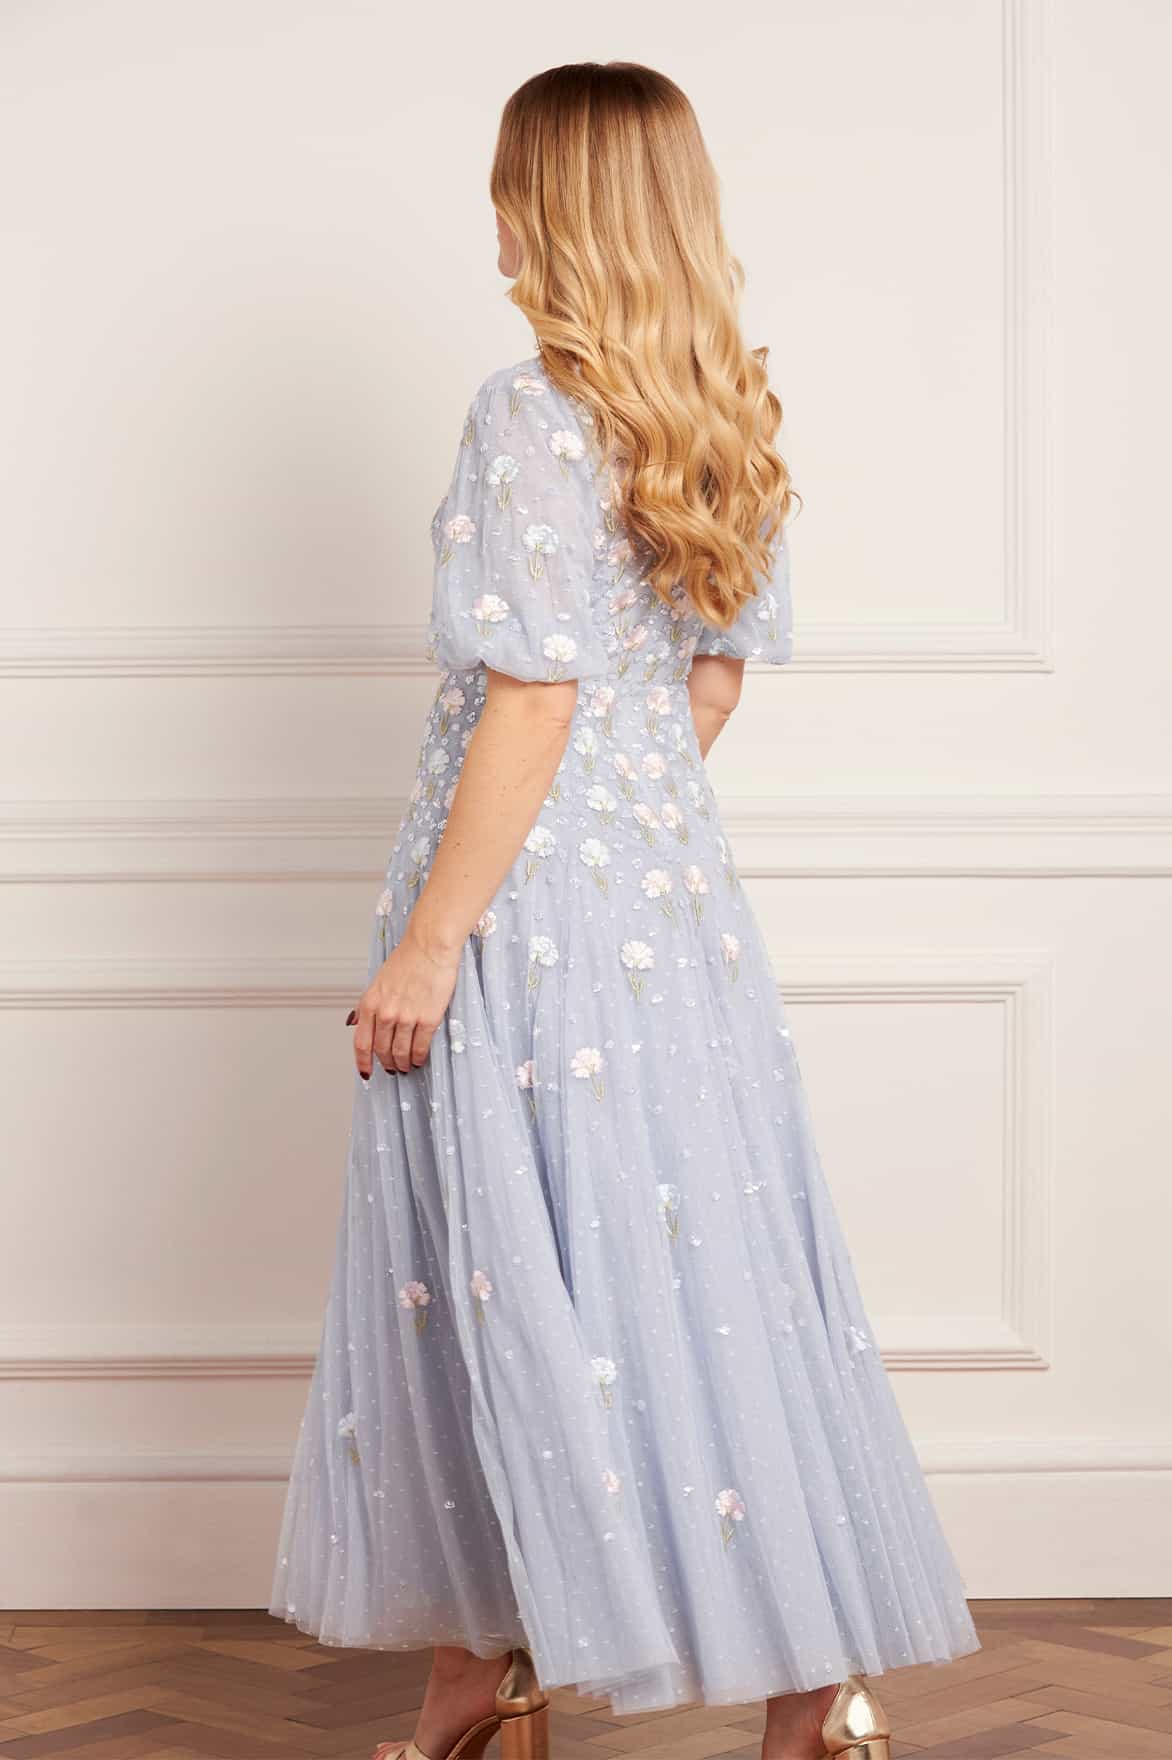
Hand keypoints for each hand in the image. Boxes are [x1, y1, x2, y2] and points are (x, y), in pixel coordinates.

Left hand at [349, 923, 461, 1077]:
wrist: (430, 946)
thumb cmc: (408, 959)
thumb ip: (372, 1005)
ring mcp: (406, 1017)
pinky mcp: (427, 1018)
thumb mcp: (379, 982)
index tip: (366, 1072)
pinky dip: (418, 1057)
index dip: (363, 1062)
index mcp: (369, 1003)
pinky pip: (420, 1047)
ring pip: (400, 1053)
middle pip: (381, 1051)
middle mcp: (385, 1013)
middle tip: (392, 1068)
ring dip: (403, 1064)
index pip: (361, 1043)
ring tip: (407, 1066)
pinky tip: (419, 1058)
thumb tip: (361, 1023)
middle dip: (387, 1064)